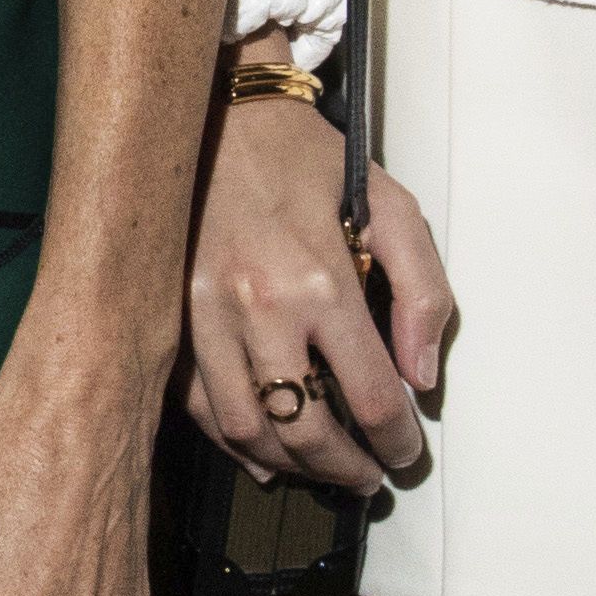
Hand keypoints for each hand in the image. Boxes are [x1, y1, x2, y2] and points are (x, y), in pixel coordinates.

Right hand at [184, 83, 450, 485]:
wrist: (223, 117)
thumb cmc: (311, 162)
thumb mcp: (394, 208)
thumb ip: (423, 292)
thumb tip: (422, 377)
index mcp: (320, 279)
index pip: (371, 396)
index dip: (397, 442)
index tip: (405, 453)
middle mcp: (257, 307)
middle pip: (305, 430)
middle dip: (344, 470)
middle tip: (366, 477)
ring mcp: (204, 317)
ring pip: (247, 431)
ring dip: (290, 467)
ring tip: (320, 469)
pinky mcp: (172, 319)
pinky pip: (200, 406)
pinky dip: (235, 442)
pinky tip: (265, 455)